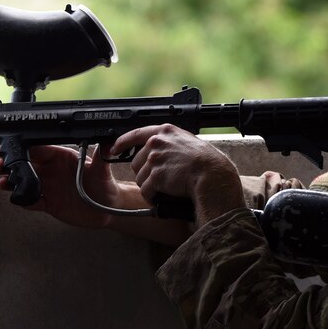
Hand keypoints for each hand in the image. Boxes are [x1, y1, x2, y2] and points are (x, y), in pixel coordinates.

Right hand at [0, 143, 141, 228]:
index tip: (12, 148)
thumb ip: (102, 157)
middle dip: (10, 164)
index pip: (39, 149)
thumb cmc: (106, 185)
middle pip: (25, 164)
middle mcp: (52, 170)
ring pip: (24, 182)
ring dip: (12, 182)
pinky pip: (31, 201)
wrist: (108, 209)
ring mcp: (49, 187)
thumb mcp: (103, 171)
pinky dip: (24, 201)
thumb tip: (109, 142)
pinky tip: (20, 200)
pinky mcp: (48, 203)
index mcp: (62, 157)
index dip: (24, 148)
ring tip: (4, 184)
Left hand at [113, 125, 245, 225]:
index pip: (136, 134)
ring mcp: (155, 158)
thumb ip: (170, 143)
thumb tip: (157, 150)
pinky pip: (146, 190)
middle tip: (160, 179)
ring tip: (166, 188)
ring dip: (150, 186)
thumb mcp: (187, 142)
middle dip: (145, 173)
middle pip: (136, 161)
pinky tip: (163, 196)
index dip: (122, 142)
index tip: (114, 148)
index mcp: (165, 131)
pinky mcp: (156, 175)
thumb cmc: (206, 161)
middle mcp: (157, 142)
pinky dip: (152, 196)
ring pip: (140, 177)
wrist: (213, 174)